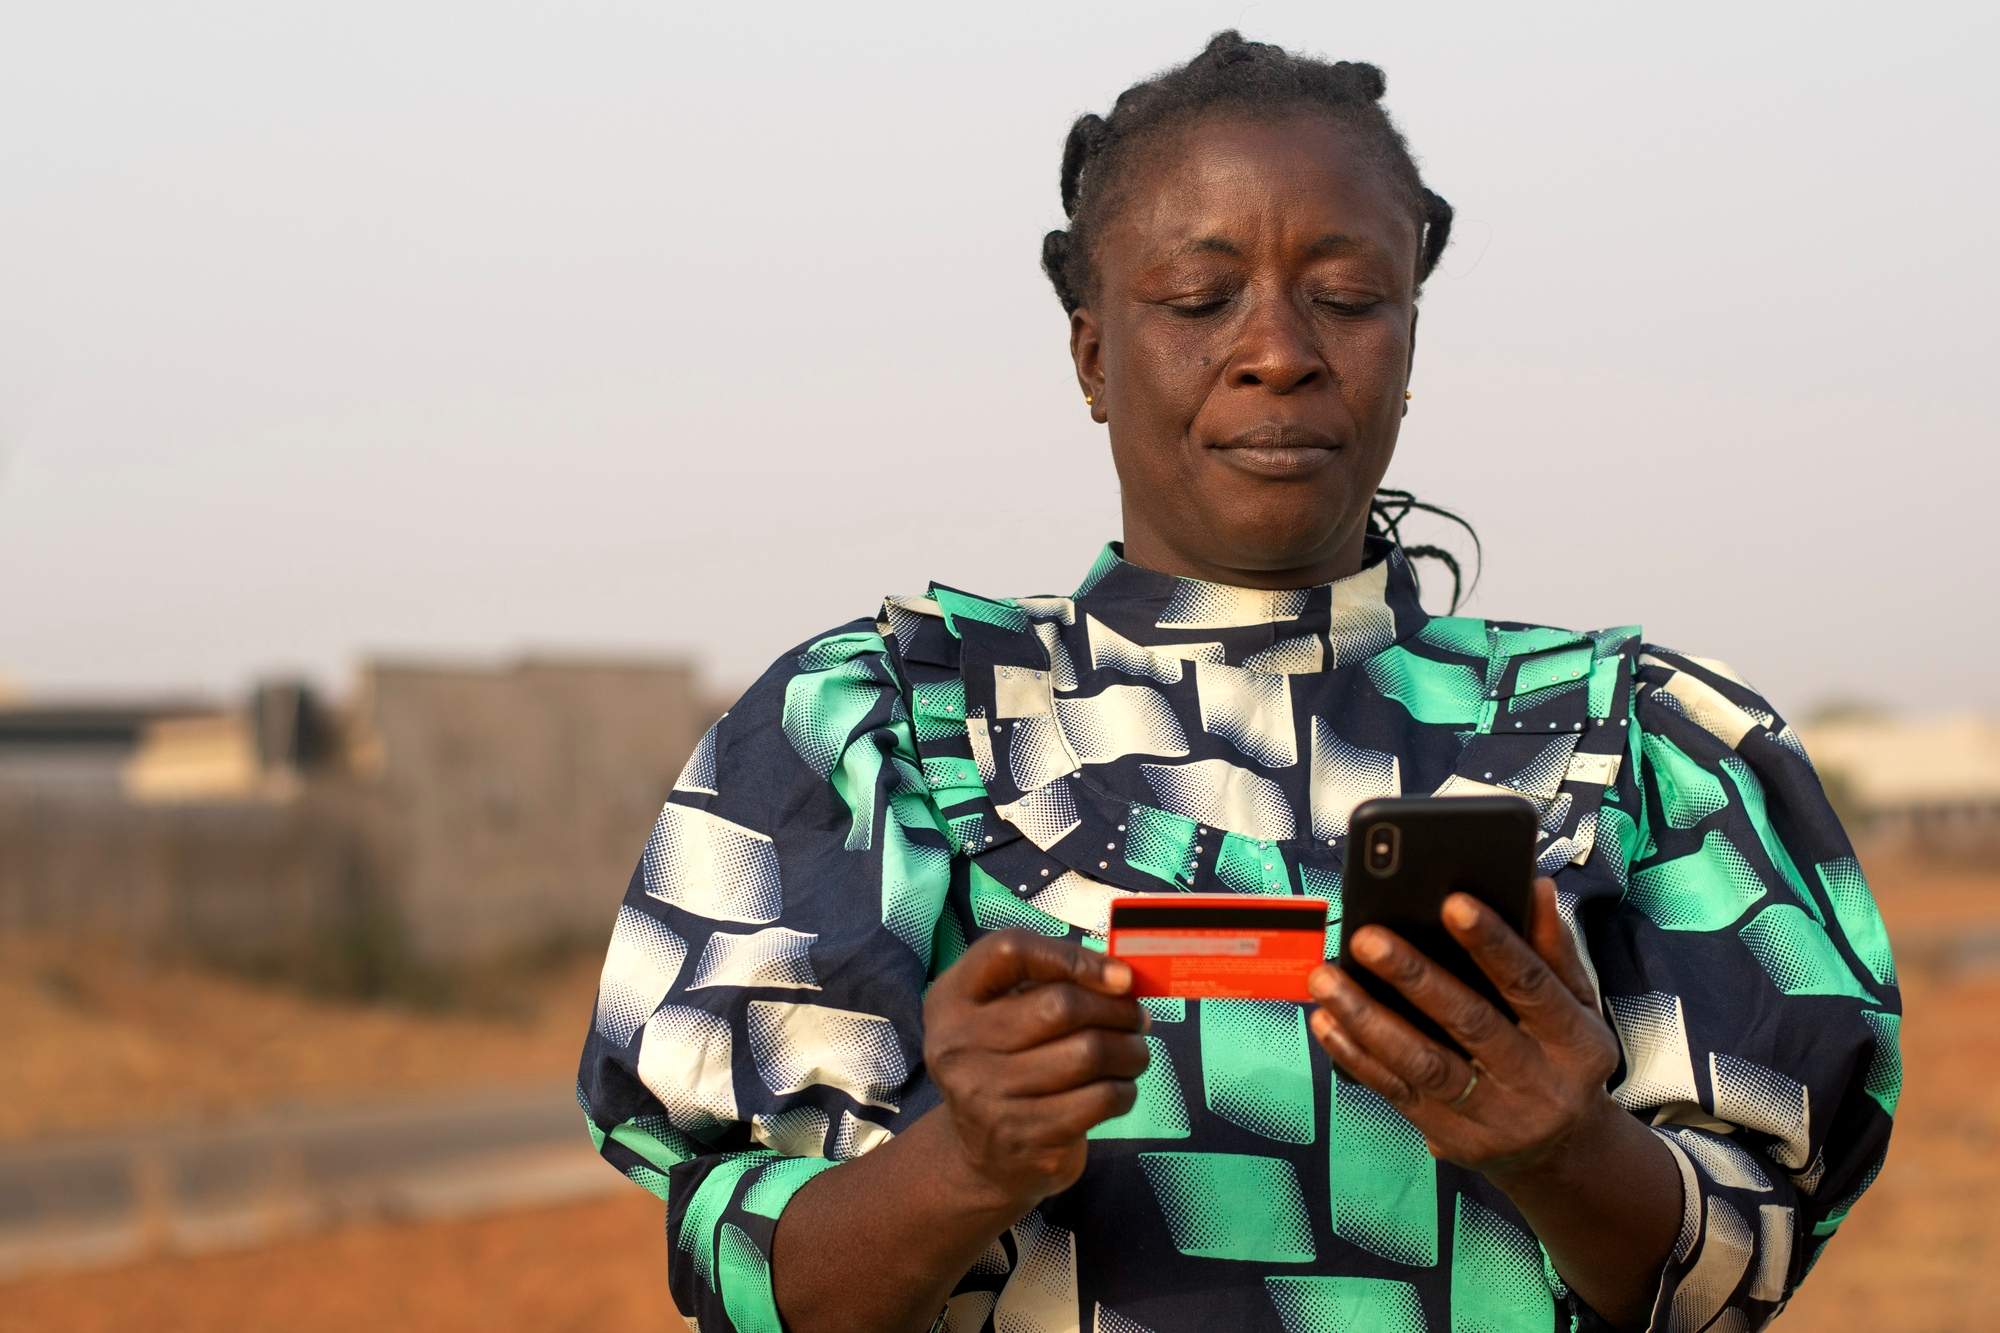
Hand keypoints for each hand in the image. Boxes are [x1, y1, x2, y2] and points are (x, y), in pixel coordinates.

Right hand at [922, 930, 1151, 1207]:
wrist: (984, 1155)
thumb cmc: (1008, 1064)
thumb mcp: (1004, 1013)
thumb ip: (1048, 982)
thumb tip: (1122, 979)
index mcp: (951, 999)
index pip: (1009, 950)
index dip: (1071, 956)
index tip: (1118, 975)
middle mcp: (959, 1046)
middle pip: (1060, 1005)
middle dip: (1116, 1009)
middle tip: (1136, 1019)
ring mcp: (987, 1097)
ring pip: (1089, 1053)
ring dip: (1130, 1050)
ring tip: (1134, 1053)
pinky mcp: (1024, 1138)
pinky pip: (1099, 1099)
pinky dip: (1125, 1089)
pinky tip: (1120, 1088)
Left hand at [1306, 878, 1621, 1183]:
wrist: (1562, 1150)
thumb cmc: (1562, 1058)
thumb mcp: (1577, 1005)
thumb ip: (1553, 949)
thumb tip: (1537, 888)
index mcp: (1576, 1042)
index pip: (1531, 984)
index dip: (1494, 943)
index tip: (1453, 903)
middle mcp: (1539, 1085)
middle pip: (1470, 1024)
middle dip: (1414, 977)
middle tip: (1368, 938)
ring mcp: (1495, 1118)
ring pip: (1424, 1064)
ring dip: (1368, 1019)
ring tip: (1328, 979)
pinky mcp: (1453, 1138)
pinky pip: (1397, 1092)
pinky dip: (1356, 1056)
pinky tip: (1328, 1022)